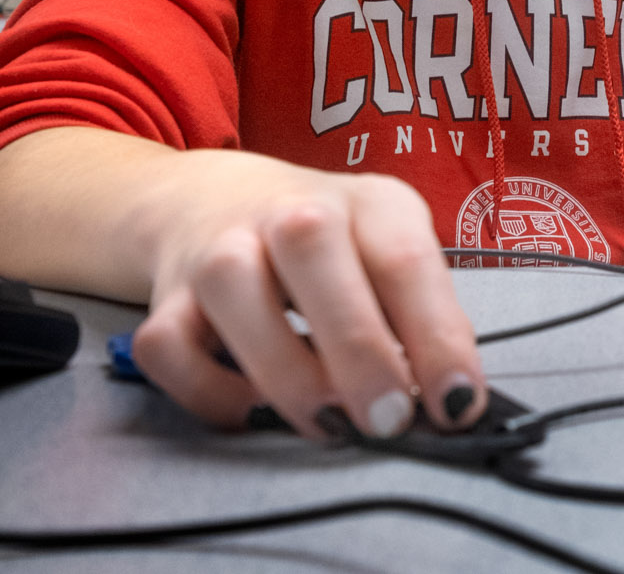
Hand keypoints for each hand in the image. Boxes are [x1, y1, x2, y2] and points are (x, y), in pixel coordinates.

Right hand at [131, 149, 484, 438]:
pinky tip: (256, 409)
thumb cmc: (332, 243)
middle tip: (388, 420)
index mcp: (368, 202)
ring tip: (328, 422)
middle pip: (315, 252)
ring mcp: (220, 249)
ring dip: (284, 370)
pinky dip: (209, 391)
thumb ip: (421, 313)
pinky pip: (169, 346)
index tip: (456, 402)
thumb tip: (448, 392)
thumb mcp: (392, 252)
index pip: (406, 258)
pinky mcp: (167, 297)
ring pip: (233, 290)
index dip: (436, 335)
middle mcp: (290, 213)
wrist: (219, 200)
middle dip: (357, 349)